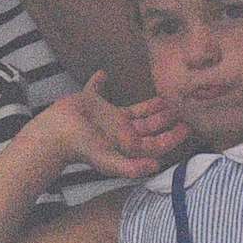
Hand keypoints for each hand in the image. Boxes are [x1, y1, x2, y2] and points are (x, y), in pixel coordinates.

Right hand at [42, 71, 185, 177]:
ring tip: (165, 97)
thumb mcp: (108, 160)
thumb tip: (156, 167)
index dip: (172, 137)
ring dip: (149, 105)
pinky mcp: (89, 102)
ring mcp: (105, 117)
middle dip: (166, 120)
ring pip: (133, 110)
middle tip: (183, 110)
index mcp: (126, 144)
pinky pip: (96, 89)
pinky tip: (104, 74)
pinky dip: (99, 82)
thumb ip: (131, 167)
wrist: (54, 133)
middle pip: (149, 127)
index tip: (188, 127)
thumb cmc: (81, 148)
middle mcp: (119, 131)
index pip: (155, 142)